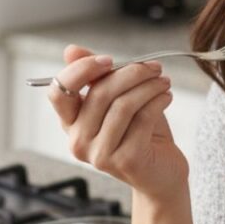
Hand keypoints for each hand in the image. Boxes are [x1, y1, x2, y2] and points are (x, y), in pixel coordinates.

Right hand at [47, 44, 188, 201]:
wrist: (161, 173)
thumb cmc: (139, 133)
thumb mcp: (116, 99)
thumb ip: (96, 76)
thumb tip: (70, 50)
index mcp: (70, 123)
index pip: (58, 91)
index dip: (81, 70)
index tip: (109, 60)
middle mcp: (78, 141)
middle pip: (99, 93)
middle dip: (130, 73)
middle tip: (153, 67)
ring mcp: (100, 154)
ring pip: (123, 105)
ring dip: (148, 86)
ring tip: (163, 82)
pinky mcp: (125, 160)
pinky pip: (142, 119)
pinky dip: (158, 101)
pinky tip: (166, 97)